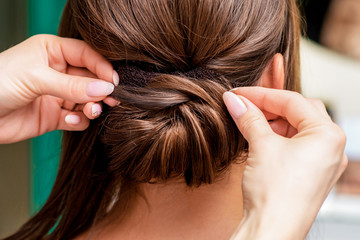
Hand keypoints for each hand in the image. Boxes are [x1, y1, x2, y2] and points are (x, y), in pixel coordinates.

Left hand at [0, 34, 118, 143]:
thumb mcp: (36, 78)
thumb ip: (72, 85)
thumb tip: (105, 89)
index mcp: (52, 52)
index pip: (87, 55)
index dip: (102, 67)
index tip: (114, 81)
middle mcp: (57, 72)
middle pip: (91, 79)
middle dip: (101, 90)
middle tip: (112, 100)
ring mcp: (57, 95)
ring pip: (87, 100)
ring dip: (92, 107)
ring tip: (90, 112)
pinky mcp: (54, 116)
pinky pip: (77, 118)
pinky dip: (78, 121)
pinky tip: (69, 120)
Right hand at [223, 87, 346, 239]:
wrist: (272, 230)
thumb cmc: (275, 194)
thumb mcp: (260, 146)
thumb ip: (248, 117)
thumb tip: (234, 100)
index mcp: (328, 135)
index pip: (292, 101)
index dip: (261, 94)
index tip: (238, 94)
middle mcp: (331, 147)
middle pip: (299, 112)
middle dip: (269, 106)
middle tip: (244, 105)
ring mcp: (323, 161)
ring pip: (297, 128)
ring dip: (272, 122)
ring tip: (249, 122)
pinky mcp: (311, 173)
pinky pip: (295, 144)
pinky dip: (277, 137)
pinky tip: (259, 138)